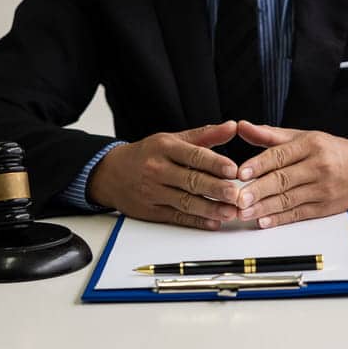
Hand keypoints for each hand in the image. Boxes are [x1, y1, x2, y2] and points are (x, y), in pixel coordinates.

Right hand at [88, 121, 240, 229]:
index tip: (234, 170)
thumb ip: (205, 135)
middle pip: (191, 180)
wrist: (110, 174)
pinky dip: (196, 221)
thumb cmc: (147, 154)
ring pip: (185, 202)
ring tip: (230, 212)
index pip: (193, 156)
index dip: (214, 163)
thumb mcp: (172, 139)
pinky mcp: (151, 211)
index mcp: (164, 148)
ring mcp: (153, 192)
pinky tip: (213, 222)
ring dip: (210, 208)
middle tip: (237, 195)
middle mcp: (158, 170)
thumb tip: (232, 126)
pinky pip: (177, 217)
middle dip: (216, 189)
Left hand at [234, 120, 347, 227]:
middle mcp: (318, 166)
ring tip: (243, 212)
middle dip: (258, 191)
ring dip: (264, 208)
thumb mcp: (302, 137)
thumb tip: (242, 127)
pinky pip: (298, 214)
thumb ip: (269, 135)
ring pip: (288, 200)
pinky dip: (279, 219)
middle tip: (237, 198)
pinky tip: (264, 221)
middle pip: (283, 180)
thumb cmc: (328, 151)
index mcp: (310, 144)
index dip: (259, 165)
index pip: (280, 155)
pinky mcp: (325, 207)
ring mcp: (323, 189)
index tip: (240, 173)